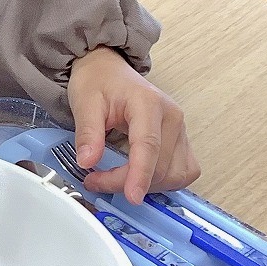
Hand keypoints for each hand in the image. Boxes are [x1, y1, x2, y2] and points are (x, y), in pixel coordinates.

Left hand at [67, 47, 198, 203]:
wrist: (108, 68)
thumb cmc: (98, 81)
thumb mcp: (84, 102)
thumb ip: (87, 132)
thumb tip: (88, 162)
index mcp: (148, 103)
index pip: (149, 145)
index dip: (140, 175)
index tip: (131, 196)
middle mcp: (172, 117)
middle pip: (160, 166)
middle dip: (128, 182)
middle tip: (95, 180)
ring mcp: (180, 130)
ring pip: (174, 174)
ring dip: (146, 185)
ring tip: (115, 179)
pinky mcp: (181, 140)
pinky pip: (182, 171)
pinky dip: (162, 181)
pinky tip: (138, 177)